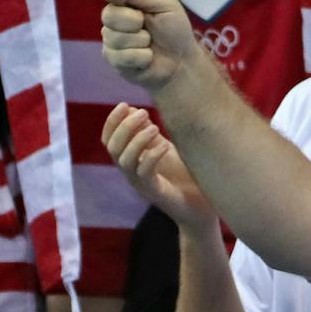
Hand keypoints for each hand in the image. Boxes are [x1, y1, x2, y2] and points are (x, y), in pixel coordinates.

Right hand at [95, 0, 204, 92]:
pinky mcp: (113, 59)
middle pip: (108, 14)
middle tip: (149, 26)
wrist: (181, 60)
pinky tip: (147, 57)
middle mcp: (114, 17)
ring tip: (150, 43)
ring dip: (141, 41)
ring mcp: (111, 39)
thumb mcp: (164, 3)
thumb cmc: (174, 29)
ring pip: (115, 37)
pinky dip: (141, 57)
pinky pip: (121, 56)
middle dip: (134, 21)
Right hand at [101, 102, 217, 233]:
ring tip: (154, 126)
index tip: (124, 104)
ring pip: (124, 161)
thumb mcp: (165, 148)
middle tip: (143, 111)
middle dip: (123, 127)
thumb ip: (150, 133)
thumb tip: (137, 111)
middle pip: (112, 148)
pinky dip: (152, 156)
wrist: (201, 207)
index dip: (111, 122)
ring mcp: (141, 184)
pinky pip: (144, 174)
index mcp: (131, 160)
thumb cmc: (184, 176)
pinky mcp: (155, 193)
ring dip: (137, 140)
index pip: (109, 140)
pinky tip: (165, 146)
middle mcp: (131, 172)